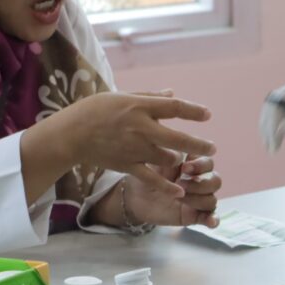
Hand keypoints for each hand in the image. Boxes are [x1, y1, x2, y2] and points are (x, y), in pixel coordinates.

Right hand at [62, 91, 215, 197]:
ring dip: (180, 160)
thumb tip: (173, 93)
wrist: (72, 134)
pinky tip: (180, 192)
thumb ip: (150, 97)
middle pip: (177, 137)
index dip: (193, 111)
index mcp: (139, 107)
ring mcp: (134, 148)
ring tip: (185, 161)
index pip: (174, 107)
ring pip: (167, 158)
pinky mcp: (127, 165)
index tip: (208, 115)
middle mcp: (140, 128)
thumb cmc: (96, 110)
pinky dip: (167, 187)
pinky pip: (152, 178)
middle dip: (198, 144)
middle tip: (213, 148)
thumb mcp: (122, 96)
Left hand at [124, 154, 221, 226]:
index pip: (208, 163)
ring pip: (212, 199)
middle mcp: (199, 182)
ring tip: (180, 199)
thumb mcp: (155, 163)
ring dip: (198, 200)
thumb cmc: (146, 176)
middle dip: (200, 183)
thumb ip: (169, 156)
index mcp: (192, 166)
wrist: (135, 198)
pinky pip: (211, 218)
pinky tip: (211, 222)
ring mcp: (198, 199)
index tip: (184, 168)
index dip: (200, 165)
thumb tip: (181, 152)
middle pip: (215, 181)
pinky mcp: (194, 215)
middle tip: (181, 185)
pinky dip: (213, 219)